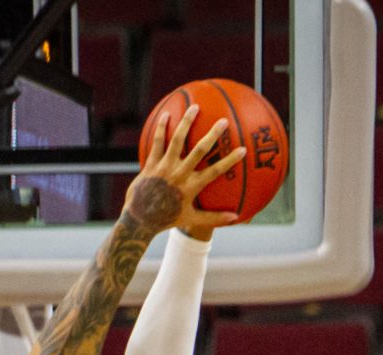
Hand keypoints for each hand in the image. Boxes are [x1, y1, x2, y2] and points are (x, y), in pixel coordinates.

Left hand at [129, 104, 244, 240]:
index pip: (215, 171)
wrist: (139, 220)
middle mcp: (179, 174)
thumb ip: (213, 218)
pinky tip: (167, 114)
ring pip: (177, 140)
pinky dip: (161, 127)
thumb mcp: (191, 219)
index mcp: (191, 187)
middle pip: (199, 150)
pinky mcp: (151, 163)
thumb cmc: (167, 219)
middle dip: (212, 135)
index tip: (243, 149)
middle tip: (223, 121)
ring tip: (195, 107)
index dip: (229, 160)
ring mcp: (164, 167)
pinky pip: (157, 142)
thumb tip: (234, 217)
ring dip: (186, 122)